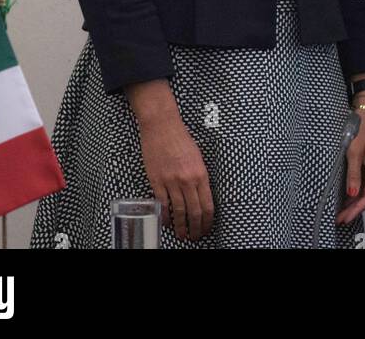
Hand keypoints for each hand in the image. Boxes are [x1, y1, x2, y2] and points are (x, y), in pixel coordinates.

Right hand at [137, 112, 214, 241]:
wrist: (162, 127)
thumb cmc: (181, 139)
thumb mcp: (198, 158)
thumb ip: (200, 177)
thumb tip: (201, 194)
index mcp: (201, 174)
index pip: (208, 205)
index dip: (208, 220)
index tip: (207, 227)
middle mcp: (188, 180)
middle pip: (195, 212)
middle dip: (196, 228)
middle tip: (196, 236)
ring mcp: (171, 182)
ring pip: (178, 211)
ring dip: (181, 226)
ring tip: (182, 235)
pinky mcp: (157, 181)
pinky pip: (162, 204)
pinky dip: (165, 216)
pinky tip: (167, 223)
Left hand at [336, 103, 364, 225]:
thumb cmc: (361, 131)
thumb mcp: (354, 153)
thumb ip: (353, 175)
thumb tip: (352, 194)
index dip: (356, 209)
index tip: (343, 218)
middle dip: (354, 208)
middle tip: (339, 219)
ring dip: (353, 201)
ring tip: (340, 212)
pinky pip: (363, 182)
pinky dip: (354, 191)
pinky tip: (345, 197)